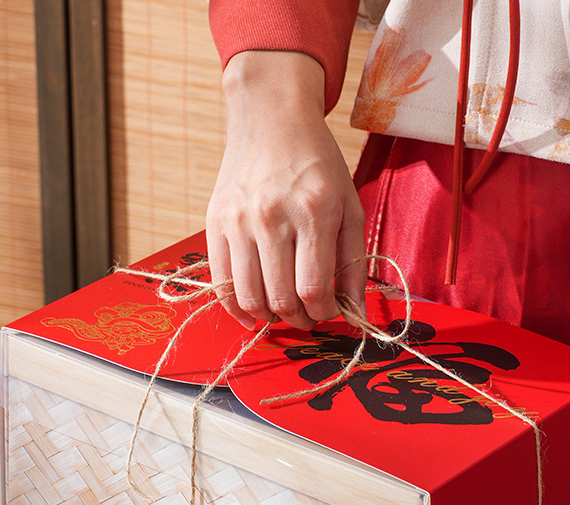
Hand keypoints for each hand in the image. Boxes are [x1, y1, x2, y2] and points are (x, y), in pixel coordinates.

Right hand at [206, 51, 366, 329]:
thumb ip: (354, 262)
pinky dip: (236, 308)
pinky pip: (220, 283)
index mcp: (314, 212)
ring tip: (283, 312)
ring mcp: (240, 221)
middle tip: (307, 316)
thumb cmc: (318, 165)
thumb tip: (353, 312)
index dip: (323, 312)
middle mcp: (273, 217)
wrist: (271, 120)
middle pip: (281, 299)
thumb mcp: (349, 207)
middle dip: (299, 320)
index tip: (328, 310)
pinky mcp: (216, 223)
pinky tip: (252, 314)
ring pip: (250, 297)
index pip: (314, 289)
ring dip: (270, 318)